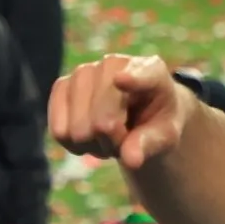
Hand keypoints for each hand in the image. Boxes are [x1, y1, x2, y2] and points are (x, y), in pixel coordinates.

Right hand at [49, 55, 193, 169]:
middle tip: (125, 137)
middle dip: (113, 142)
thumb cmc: (156, 122)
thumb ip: (150, 144)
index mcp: (152, 71)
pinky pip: (59, 131)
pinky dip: (74, 144)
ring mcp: (84, 72)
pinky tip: (90, 135)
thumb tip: (130, 160)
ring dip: (94, 144)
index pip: (142, 75)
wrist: (139, 114)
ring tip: (110, 134)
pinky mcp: (62, 85)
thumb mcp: (165, 135)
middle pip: (102, 122)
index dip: (132, 79)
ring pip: (77, 130)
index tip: (121, 80)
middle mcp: (114, 63)